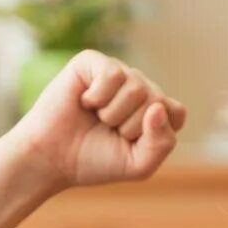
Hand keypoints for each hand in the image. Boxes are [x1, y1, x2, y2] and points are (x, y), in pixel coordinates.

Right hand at [3, 51, 186, 191]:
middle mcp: (137, 87)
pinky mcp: (92, 62)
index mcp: (151, 110)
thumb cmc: (93, 160)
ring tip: (95, 117)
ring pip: (138, 87)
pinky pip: (114, 74)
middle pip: (157, 99)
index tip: (130, 143)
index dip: (155, 133)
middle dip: (131, 126)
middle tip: (107, 131)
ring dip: (113, 114)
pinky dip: (99, 97)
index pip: (176, 113)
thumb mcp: (138, 165)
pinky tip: (84, 102)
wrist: (51, 159)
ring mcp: (116, 73)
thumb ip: (162, 143)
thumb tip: (157, 107)